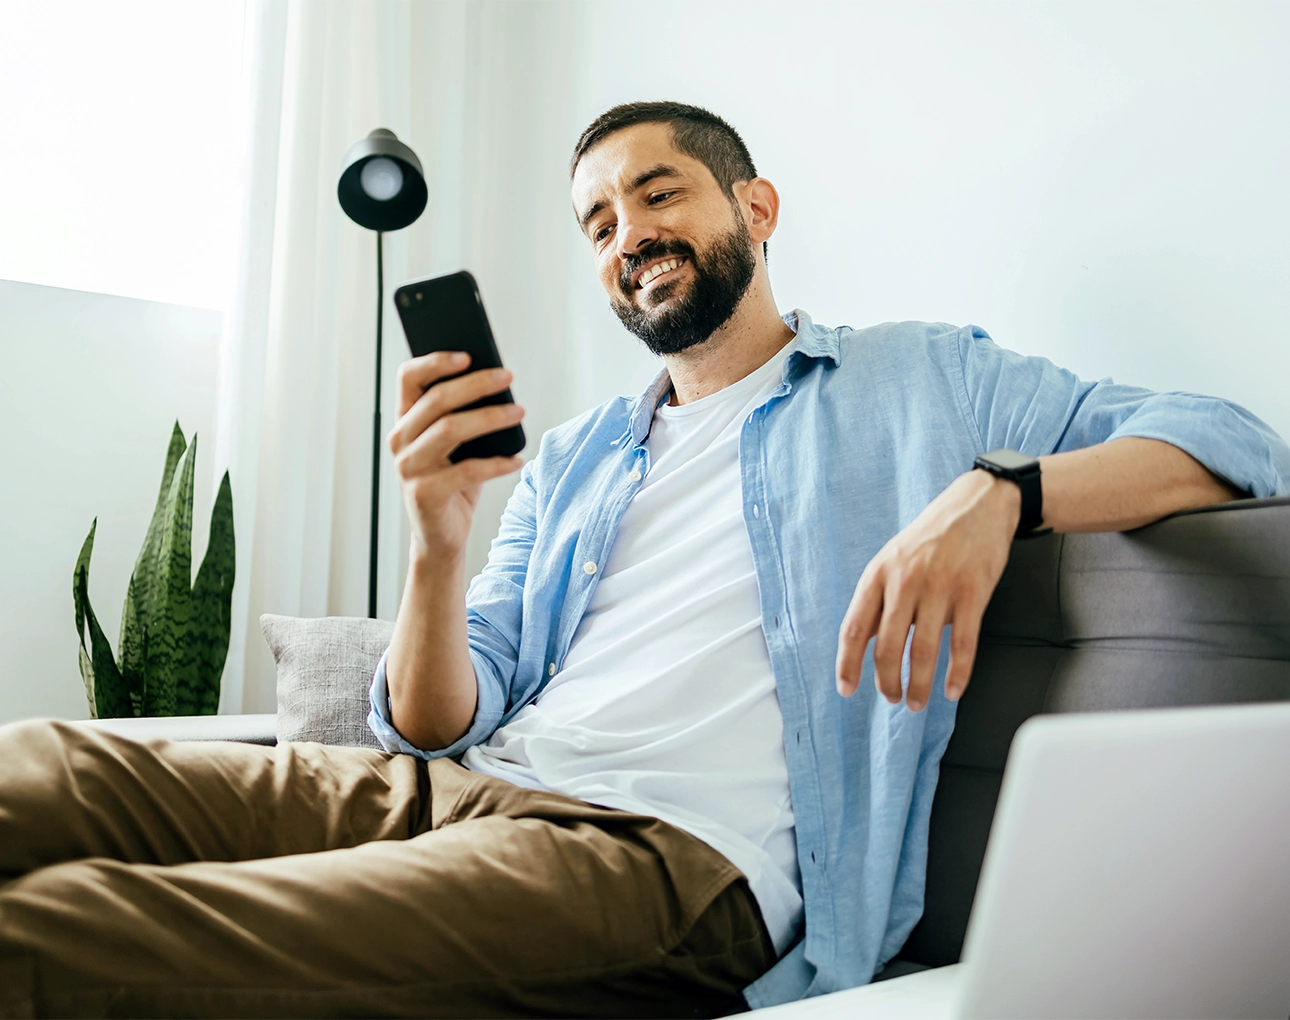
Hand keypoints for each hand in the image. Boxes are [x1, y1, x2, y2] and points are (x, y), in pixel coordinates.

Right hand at [388, 351, 524, 563]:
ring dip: (489, 417)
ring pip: (450, 430)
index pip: (408, 378)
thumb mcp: (458, 445)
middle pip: (436, 400)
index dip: (435, 362)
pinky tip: (518, 459)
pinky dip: (497, 464)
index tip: (468, 354)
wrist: (441, 537)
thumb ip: (465, 415)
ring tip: (520, 412)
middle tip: (507, 377)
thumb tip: (497, 382)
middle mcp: (400, 440)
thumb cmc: (454, 482)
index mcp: (405, 420)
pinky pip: (466, 471)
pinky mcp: (423, 494)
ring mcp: (408, 468)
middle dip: (475, 384)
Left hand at [835, 470, 1020, 710]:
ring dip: (918, 685)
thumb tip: (863, 644)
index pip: (854, 628)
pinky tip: (952, 690)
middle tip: (891, 699)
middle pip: (886, 646)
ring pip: (923, 651)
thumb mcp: (892, 559)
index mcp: (878, 574)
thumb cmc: (931, 537)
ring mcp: (940, 588)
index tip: (847, 689)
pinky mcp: (973, 593)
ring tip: (916, 702)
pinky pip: (963, 644)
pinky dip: (957, 674)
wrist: (977, 505)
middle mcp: (905, 582)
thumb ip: (879, 598)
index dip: (848, 664)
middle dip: (886, 682)